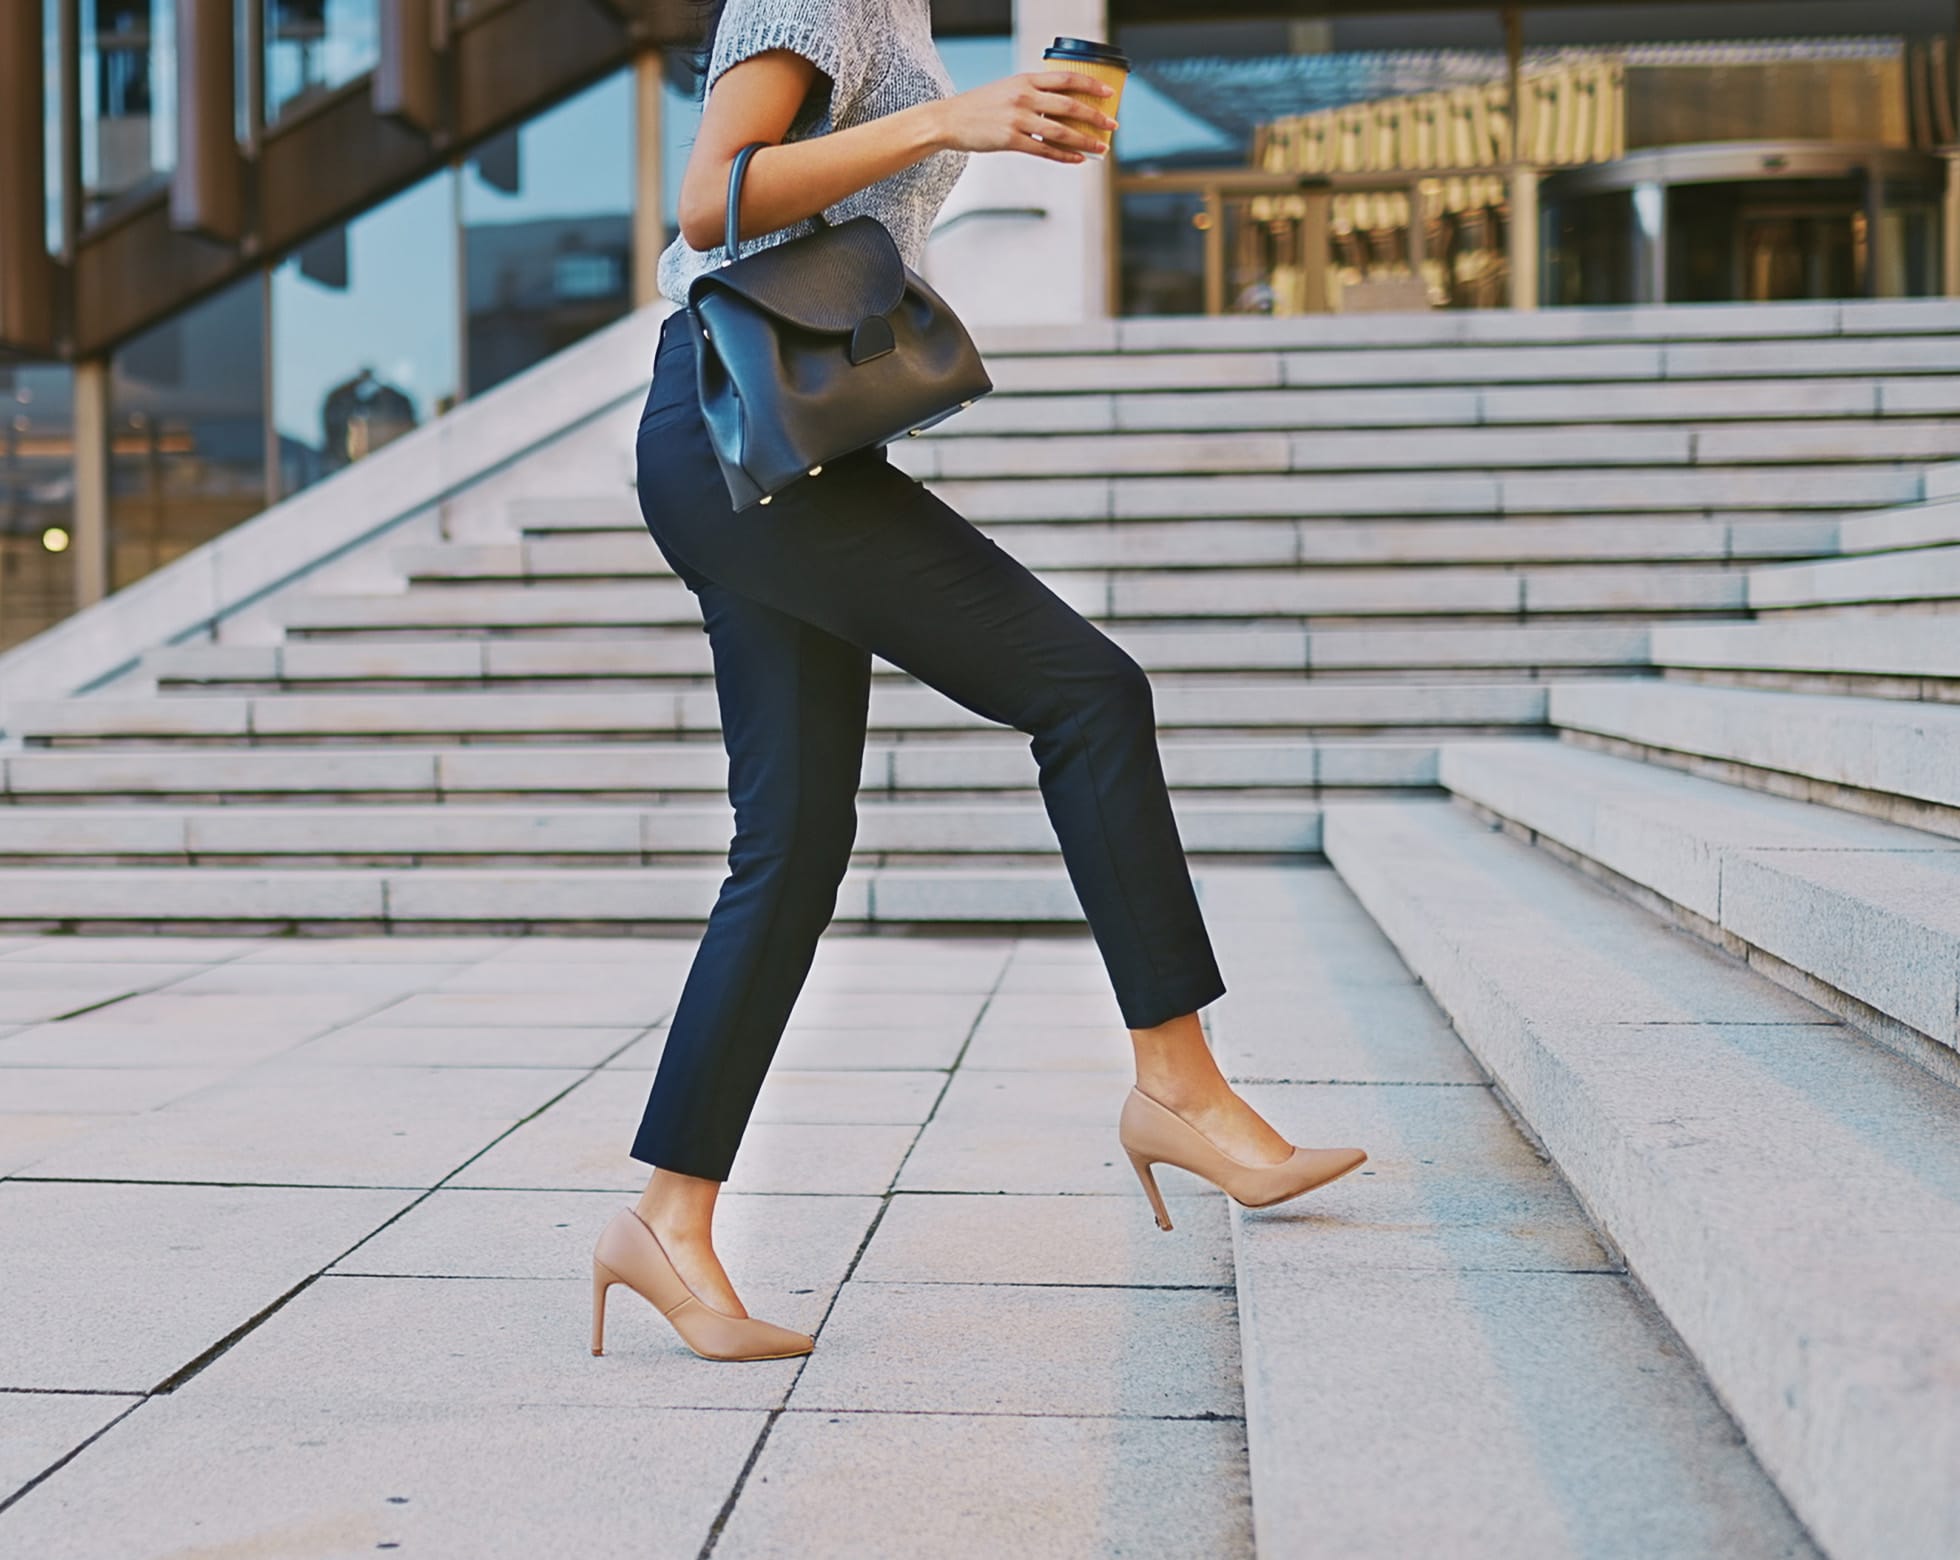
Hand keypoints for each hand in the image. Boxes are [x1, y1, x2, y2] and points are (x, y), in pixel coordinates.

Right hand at [927, 70, 1118, 161]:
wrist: (950, 120)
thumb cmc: (981, 106)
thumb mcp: (1008, 89)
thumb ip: (1033, 93)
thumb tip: (1061, 105)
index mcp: (1025, 80)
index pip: (1067, 78)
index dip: (1091, 84)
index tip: (1108, 93)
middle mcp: (1024, 97)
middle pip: (1070, 105)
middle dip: (1095, 116)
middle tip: (1112, 125)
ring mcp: (1017, 119)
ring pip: (1061, 131)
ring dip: (1085, 140)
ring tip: (1102, 147)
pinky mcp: (1010, 141)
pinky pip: (1044, 151)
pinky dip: (1064, 156)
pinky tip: (1079, 159)